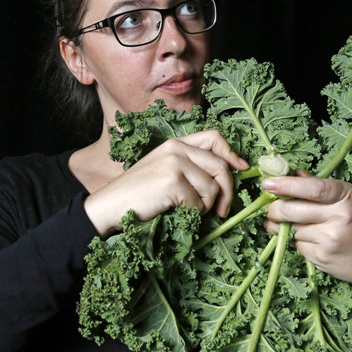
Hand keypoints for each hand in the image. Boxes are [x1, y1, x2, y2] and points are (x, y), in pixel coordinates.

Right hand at [85, 130, 247, 236]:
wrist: (110, 206)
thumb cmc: (138, 194)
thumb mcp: (163, 169)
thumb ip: (190, 166)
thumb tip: (226, 174)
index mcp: (175, 143)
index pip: (214, 138)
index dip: (232, 153)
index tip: (242, 169)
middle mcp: (176, 149)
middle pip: (220, 166)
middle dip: (227, 191)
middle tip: (223, 210)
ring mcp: (174, 164)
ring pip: (212, 189)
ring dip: (205, 206)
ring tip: (188, 210)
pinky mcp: (172, 183)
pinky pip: (199, 203)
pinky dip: (192, 214)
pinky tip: (176, 212)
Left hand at [261, 170, 351, 330]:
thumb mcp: (350, 199)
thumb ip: (320, 186)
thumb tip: (292, 172)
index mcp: (346, 196)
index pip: (310, 187)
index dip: (285, 185)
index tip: (267, 184)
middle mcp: (339, 217)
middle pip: (291, 210)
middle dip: (274, 210)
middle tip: (272, 209)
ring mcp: (330, 239)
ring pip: (291, 229)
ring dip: (285, 228)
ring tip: (294, 225)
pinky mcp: (323, 258)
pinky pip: (298, 246)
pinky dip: (298, 242)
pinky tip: (312, 240)